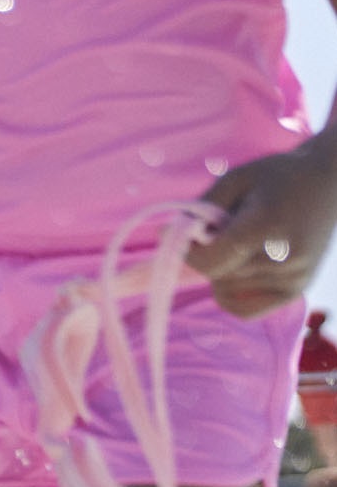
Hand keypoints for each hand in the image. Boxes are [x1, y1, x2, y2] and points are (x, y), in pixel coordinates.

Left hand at [191, 136, 336, 317]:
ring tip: (238, 242)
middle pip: (217, 275)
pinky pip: (245, 310)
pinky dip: (230, 294)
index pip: (211, 261)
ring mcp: (294, 280)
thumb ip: (200, 210)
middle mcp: (285, 261)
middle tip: (216, 230)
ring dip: (219, 270)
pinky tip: (234, 270)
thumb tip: (166, 236)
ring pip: (227, 290)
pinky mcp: (296, 291)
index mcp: (267, 229)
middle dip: (204, 254)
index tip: (181, 233)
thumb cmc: (276, 177)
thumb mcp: (234, 180)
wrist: (327, 185)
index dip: (186, 251)